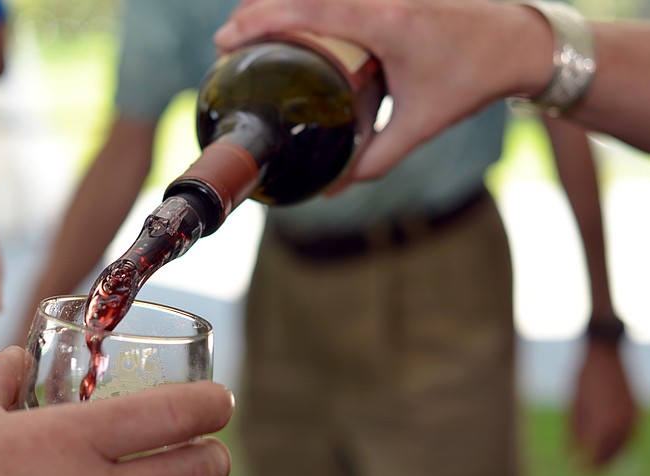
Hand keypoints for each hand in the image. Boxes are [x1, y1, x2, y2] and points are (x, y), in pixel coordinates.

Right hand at [215, 0, 554, 180]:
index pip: (305, 10)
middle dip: (255, 11)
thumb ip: (375, 159)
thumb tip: (333, 187)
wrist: (519, 41)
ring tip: (252, 33)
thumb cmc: (473, 78)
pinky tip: (293, 24)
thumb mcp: (421, 123)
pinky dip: (306, 5)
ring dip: (279, 4)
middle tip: (228, 43)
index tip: (226, 40)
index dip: (257, 22)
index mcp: (382, 21)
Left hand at [569, 337, 636, 470]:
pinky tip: (607, 447)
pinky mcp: (635, 412)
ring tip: (595, 464)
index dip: (587, 467)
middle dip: (599, 466)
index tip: (578, 475)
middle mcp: (621, 424)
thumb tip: (572, 457)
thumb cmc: (583, 379)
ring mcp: (632, 418)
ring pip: (622, 447)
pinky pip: (628, 436)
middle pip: (611, 454)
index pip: (596, 455)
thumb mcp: (573, 407)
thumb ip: (574, 434)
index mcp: (603, 424)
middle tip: (585, 474)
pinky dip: (619, 445)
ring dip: (610, 457)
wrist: (605, 355)